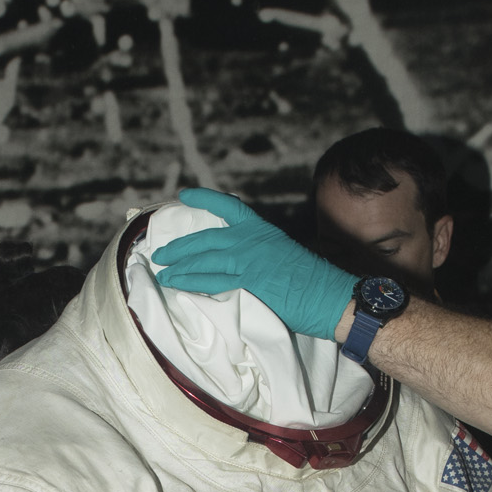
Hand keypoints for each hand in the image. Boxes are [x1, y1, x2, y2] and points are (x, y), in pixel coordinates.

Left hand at [148, 190, 356, 344]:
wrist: (331, 296)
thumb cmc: (313, 283)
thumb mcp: (283, 258)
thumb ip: (260, 257)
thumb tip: (242, 269)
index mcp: (262, 229)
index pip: (229, 205)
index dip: (204, 198)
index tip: (184, 195)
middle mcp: (252, 239)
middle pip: (206, 238)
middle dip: (180, 246)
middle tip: (160, 254)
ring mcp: (249, 258)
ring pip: (204, 259)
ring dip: (179, 267)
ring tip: (163, 273)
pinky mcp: (248, 279)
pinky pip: (212, 279)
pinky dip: (191, 281)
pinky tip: (177, 283)